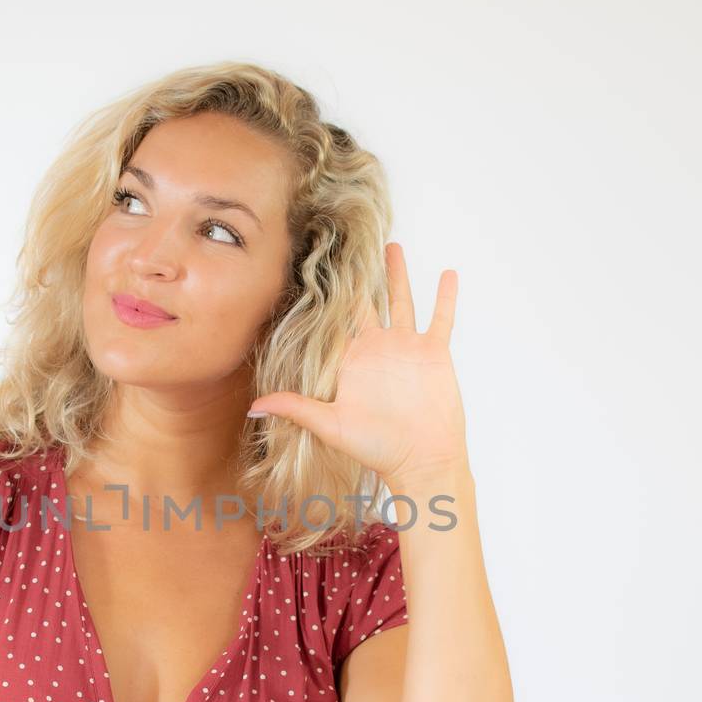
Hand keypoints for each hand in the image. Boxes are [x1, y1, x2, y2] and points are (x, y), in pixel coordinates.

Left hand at [248, 242, 468, 485]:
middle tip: (349, 242)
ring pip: (401, 300)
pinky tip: (448, 274)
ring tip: (392, 246)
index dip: (324, 294)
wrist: (421, 459)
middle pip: (366, 301)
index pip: (334, 319)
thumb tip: (254, 408)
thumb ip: (296, 408)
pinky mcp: (433, 353)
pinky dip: (445, 297)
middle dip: (358, 273)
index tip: (312, 264)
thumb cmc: (376, 447)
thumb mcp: (330, 425)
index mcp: (351, 360)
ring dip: (397, 274)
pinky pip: (441, 318)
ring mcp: (406, 348)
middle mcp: (377, 348)